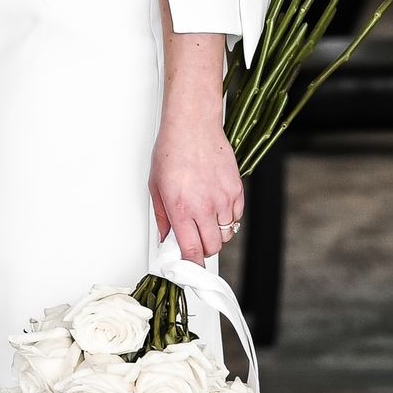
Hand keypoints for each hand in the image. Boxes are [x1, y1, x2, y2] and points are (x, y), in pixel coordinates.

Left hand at [149, 50, 245, 265]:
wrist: (192, 126)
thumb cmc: (171, 151)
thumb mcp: (156, 186)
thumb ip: (163, 217)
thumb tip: (167, 239)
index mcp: (181, 208)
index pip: (191, 251)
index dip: (191, 264)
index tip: (189, 266)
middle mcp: (204, 206)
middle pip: (211, 247)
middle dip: (202, 249)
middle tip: (194, 240)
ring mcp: (223, 198)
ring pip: (226, 234)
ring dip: (215, 233)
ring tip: (204, 219)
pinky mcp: (236, 189)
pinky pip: (236, 216)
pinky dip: (228, 217)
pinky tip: (216, 206)